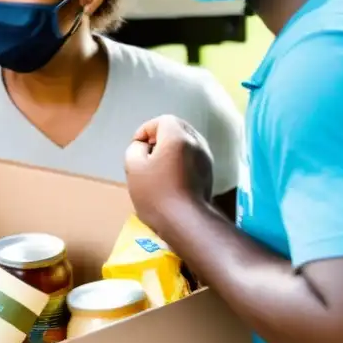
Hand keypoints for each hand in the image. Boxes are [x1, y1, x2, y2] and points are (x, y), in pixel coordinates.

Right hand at [124, 115, 214, 235]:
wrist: (185, 222)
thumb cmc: (156, 193)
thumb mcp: (133, 166)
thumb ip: (135, 148)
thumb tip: (143, 146)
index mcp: (178, 137)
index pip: (162, 120)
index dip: (146, 130)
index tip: (137, 147)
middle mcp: (196, 143)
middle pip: (177, 128)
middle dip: (160, 137)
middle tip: (147, 154)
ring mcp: (206, 159)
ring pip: (186, 143)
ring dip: (171, 149)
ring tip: (157, 168)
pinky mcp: (209, 174)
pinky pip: (192, 157)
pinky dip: (180, 160)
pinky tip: (170, 178)